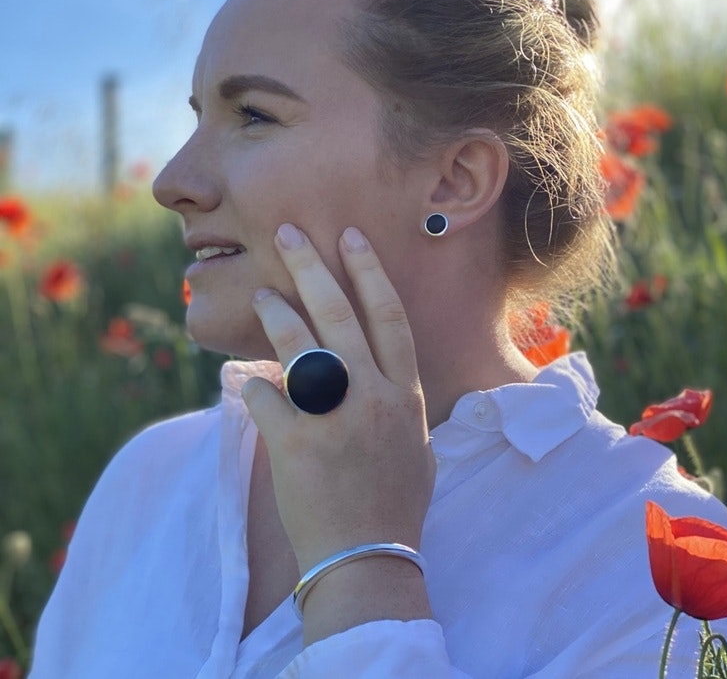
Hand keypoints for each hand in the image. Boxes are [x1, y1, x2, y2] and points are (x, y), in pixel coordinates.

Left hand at [241, 224, 435, 575]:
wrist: (368, 559)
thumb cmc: (396, 503)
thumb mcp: (418, 447)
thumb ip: (403, 404)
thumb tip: (382, 375)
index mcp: (404, 394)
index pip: (388, 317)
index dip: (368, 272)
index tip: (350, 237)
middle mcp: (372, 396)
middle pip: (340, 315)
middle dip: (313, 267)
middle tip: (288, 233)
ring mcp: (333, 418)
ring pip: (300, 346)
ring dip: (276, 312)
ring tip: (259, 290)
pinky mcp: (294, 444)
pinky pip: (266, 398)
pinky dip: (252, 386)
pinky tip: (242, 379)